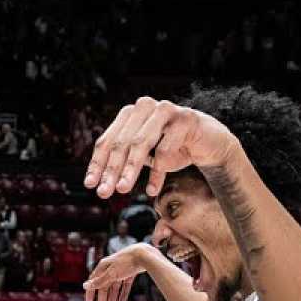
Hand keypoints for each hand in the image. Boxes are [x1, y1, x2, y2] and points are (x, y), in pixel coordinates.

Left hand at [83, 96, 238, 198]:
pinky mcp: (184, 119)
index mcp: (129, 114)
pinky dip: (157, 173)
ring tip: (122, 189)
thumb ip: (124, 162)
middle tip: (104, 193)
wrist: (210, 144)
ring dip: (129, 169)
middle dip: (111, 170)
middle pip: (121, 143)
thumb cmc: (172, 149)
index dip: (97, 164)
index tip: (90, 185)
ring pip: (140, 143)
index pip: (107, 141)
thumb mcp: (145, 157)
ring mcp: (164, 110)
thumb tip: (97, 182)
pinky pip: (165, 149)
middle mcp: (144, 107)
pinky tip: (152, 190)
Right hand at [84, 242, 161, 300]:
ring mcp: (121, 270)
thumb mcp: (112, 274)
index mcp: (104, 266)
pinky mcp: (131, 272)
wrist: (145, 255)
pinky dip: (123, 293)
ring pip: (114, 288)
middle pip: (104, 287)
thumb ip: (99, 281)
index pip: (94, 280)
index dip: (91, 291)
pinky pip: (125, 285)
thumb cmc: (126, 262)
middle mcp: (111, 268)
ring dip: (112, 300)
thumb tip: (84, 286)